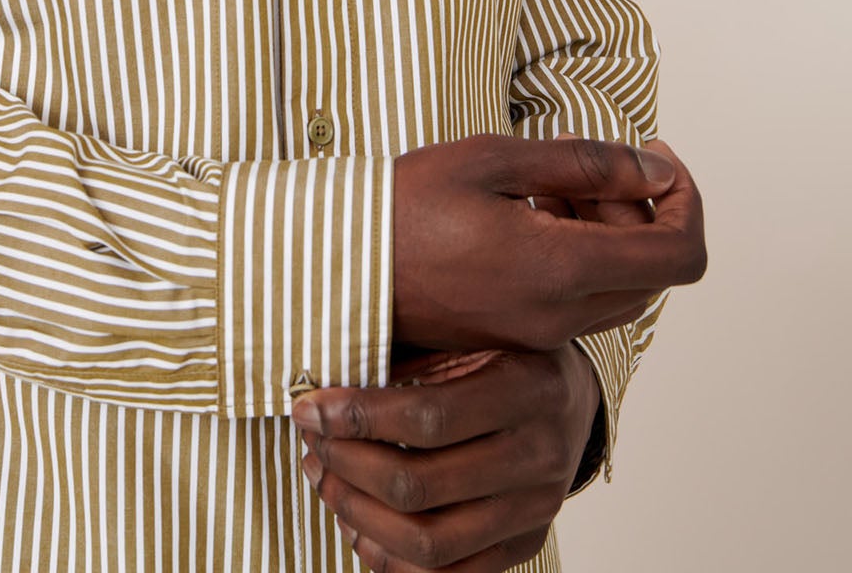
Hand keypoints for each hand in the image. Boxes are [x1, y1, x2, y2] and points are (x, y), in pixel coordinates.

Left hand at [294, 344, 601, 570]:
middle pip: (420, 485)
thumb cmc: (507, 352)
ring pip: (428, 540)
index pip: (428, 417)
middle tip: (311, 441)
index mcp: (528, 390)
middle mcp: (540, 456)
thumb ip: (414, 353)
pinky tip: (356, 523)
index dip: (358, 417)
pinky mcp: (525, 544)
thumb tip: (326, 372)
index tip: (309, 407)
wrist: (574, 397)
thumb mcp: (473, 332)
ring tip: (323, 477)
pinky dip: (390, 556)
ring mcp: (535, 510)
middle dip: (347, 465)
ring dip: (357, 513)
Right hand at [392, 135, 705, 351]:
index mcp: (561, 269)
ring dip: (609, 234)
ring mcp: (539, 333)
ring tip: (551, 185)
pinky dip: (578, 257)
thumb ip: (586, 163)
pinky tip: (529, 216)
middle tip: (591, 166)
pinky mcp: (516, 337)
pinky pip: (579, 302)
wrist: (339, 268)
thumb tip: (655, 168)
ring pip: (619, 289)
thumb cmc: (405, 205)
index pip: (680, 253)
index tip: (657, 159)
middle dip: (642, 211)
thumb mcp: (495, 159)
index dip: (688, 201)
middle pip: (654, 272)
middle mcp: (561, 315)